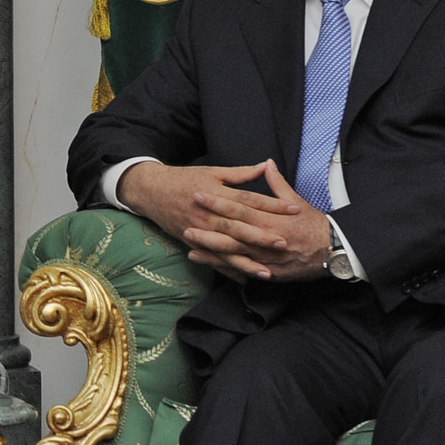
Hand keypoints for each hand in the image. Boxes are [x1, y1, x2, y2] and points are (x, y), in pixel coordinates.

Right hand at [119, 160, 324, 281]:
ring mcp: (200, 230)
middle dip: (261, 236)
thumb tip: (264, 166)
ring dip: (246, 261)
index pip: (249, 200)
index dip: (272, 204)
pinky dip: (227, 269)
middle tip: (284, 243)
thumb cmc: (184, 179)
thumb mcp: (212, 171)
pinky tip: (243, 278)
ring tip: (267, 271)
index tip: (294, 209)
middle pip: (239, 227)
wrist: (151, 191)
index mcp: (217, 193)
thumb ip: (240, 173)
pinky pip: (212, 258)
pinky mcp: (192, 241)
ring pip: (226, 248)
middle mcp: (209, 214)